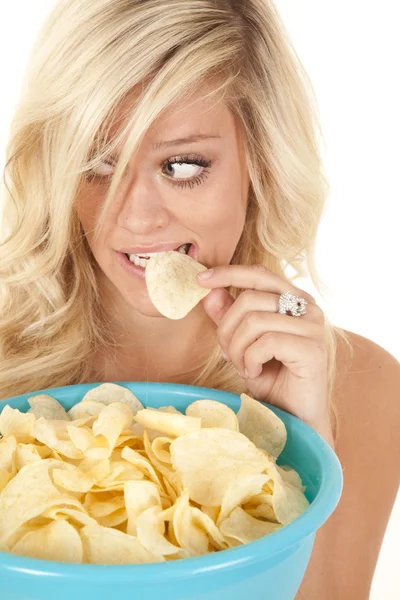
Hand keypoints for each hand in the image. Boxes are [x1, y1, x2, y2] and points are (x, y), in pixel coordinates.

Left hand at [197, 264, 333, 446]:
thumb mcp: (243, 345)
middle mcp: (308, 307)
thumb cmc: (272, 380)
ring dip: (237, 350)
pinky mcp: (313, 349)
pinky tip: (255, 374)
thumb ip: (229, 318)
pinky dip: (250, 360)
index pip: (259, 274)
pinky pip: (266, 342)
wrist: (295, 419)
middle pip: (250, 299)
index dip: (228, 273)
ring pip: (254, 322)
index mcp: (294, 299)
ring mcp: (313, 327)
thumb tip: (209, 292)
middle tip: (227, 356)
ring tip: (243, 368)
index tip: (200, 280)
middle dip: (227, 330)